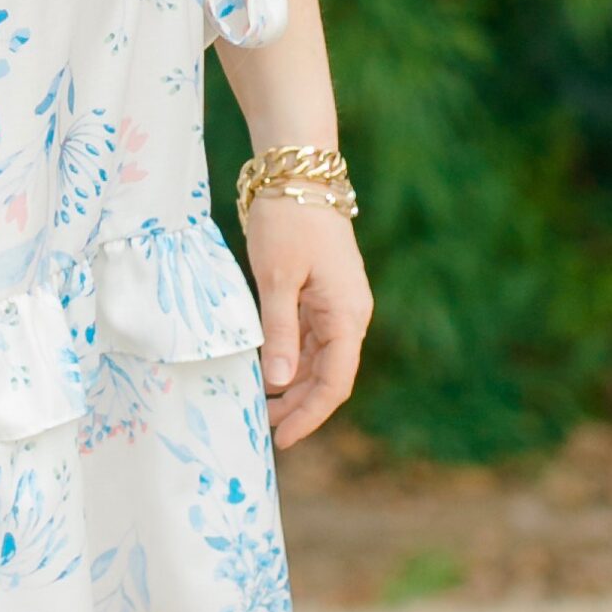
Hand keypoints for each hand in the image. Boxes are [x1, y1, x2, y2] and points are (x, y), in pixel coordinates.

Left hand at [248, 195, 369, 449]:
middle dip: (299, 406)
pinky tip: (267, 371)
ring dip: (293, 385)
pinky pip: (310, 338)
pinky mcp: (321, 293)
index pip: (335, 382)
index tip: (283, 439)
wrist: (297, 171)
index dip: (310, 415)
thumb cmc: (288, 220)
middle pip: (329, 375)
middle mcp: (349, 314)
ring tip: (261, 407)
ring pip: (319, 359)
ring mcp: (337, 303)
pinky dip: (291, 358)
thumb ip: (279, 331)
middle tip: (263, 429)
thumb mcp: (276, 278)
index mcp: (347, 315)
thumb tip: (278, 382)